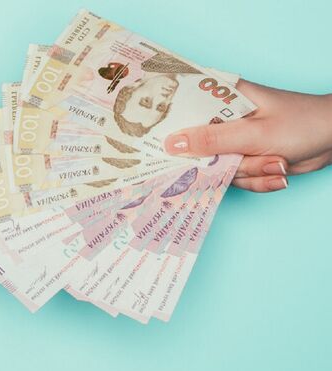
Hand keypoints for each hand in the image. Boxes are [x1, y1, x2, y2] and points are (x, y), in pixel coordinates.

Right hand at [163, 80, 331, 191]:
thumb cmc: (301, 124)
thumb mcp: (252, 133)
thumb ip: (211, 140)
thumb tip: (171, 143)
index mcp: (222, 97)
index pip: (182, 110)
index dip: (170, 129)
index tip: (159, 148)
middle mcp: (224, 118)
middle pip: (198, 148)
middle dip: (225, 162)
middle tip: (245, 159)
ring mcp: (235, 140)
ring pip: (219, 168)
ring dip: (249, 172)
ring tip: (275, 162)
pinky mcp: (245, 158)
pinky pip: (236, 179)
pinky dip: (257, 181)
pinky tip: (277, 172)